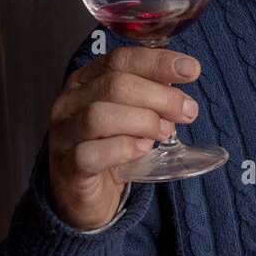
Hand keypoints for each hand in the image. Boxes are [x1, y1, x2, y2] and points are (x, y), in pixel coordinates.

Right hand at [48, 46, 200, 229]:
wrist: (85, 196)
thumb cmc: (111, 148)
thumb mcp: (132, 116)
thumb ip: (152, 97)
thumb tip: (182, 88)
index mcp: (85, 81)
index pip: (120, 59)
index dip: (157, 62)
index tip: (191, 70)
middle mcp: (69, 103)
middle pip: (114, 85)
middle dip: (160, 96)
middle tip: (187, 112)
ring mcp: (64, 135)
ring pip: (99, 115)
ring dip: (142, 121)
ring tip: (164, 133)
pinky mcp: (68, 168)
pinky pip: (91, 154)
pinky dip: (123, 149)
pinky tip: (143, 150)